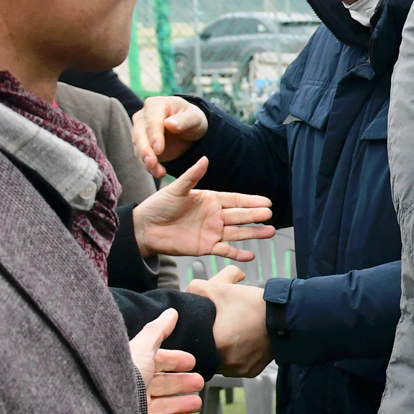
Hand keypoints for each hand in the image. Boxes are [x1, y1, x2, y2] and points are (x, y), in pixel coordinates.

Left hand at [128, 309, 202, 413]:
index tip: (190, 362)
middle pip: (162, 385)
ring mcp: (138, 413)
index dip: (174, 360)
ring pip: (164, 407)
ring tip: (196, 403)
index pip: (157, 362)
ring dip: (182, 404)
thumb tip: (171, 312)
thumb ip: (157, 330)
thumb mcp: (142, 348)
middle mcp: (134, 391)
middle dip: (182, 383)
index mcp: (134, 369)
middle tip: (199, 382)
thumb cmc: (124, 379)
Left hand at [131, 155, 276, 261]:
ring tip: (270, 232)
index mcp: (210, 200)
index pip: (235, 200)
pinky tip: (250, 254)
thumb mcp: (176, 189)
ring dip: (253, 233)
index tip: (267, 201)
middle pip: (240, 216)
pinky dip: (237, 253)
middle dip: (256, 215)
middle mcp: (214, 216)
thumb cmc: (158, 206)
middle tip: (270, 214)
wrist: (144, 229)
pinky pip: (224, 250)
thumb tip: (205, 159)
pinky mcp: (205, 247)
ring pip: (237, 233)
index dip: (251, 201)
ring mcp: (211, 232)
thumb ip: (192, 176)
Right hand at [132, 96, 208, 179]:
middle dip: (145, 150)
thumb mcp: (195, 118)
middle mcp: (143, 116)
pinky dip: (148, 166)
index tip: (159, 150)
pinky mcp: (141, 145)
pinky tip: (158, 173)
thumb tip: (169, 124)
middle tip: (152, 164)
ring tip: (158, 172)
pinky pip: (141, 156)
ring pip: (138, 147)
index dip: (154, 135)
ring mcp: (140, 131)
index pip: (152, 121)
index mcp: (155, 105)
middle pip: (139, 134)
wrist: (189, 129)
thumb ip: (184, 120)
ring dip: (146, 161)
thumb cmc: (192, 119)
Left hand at [186, 264, 273, 376]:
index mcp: (217, 346)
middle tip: (218, 329)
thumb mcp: (223, 290)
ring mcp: (240, 370)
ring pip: (222, 363)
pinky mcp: (251, 372)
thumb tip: (187, 291)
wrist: (288, 315)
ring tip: (232, 335)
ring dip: (223, 353)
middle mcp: (228, 364)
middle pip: (207, 355)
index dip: (198, 335)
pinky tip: (243, 343)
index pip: (194, 346)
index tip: (204, 328)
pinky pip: (237, 367)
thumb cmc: (256, 304)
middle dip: (211, 343)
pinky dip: (238, 357)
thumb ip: (198, 288)